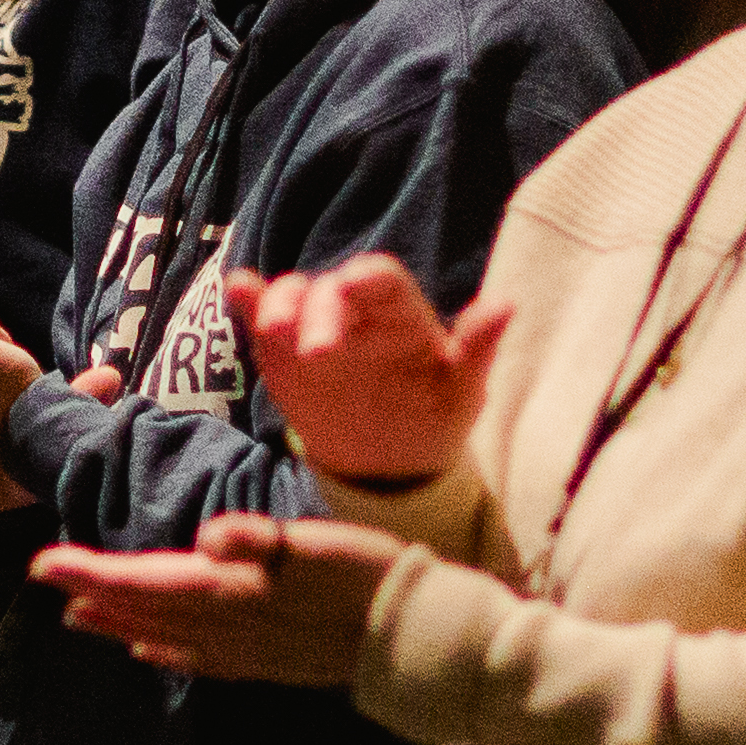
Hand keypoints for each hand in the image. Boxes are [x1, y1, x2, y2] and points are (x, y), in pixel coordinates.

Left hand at [36, 511, 413, 689]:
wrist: (416, 640)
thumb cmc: (369, 579)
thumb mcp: (318, 546)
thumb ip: (259, 541)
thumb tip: (207, 539)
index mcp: (232, 592)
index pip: (147, 580)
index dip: (95, 572)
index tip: (46, 564)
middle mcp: (229, 627)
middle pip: (147, 610)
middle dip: (96, 595)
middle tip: (46, 582)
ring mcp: (247, 652)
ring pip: (166, 638)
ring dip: (122, 626)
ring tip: (79, 617)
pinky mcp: (268, 665)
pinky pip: (202, 661)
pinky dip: (168, 654)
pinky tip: (151, 654)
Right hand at [223, 256, 513, 484]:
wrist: (390, 464)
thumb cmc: (434, 419)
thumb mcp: (461, 392)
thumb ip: (476, 348)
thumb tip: (507, 304)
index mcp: (400, 314)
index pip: (381, 280)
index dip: (365, 280)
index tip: (354, 288)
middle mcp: (355, 311)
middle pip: (330, 290)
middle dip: (318, 311)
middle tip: (317, 354)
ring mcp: (315, 327)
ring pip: (291, 297)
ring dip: (277, 304)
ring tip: (272, 330)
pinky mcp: (283, 352)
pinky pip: (261, 320)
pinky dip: (248, 301)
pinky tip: (238, 288)